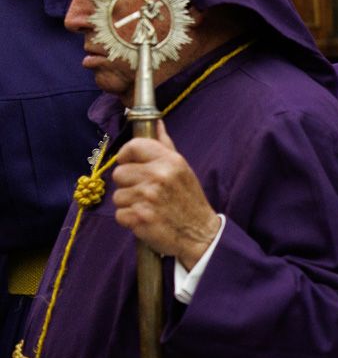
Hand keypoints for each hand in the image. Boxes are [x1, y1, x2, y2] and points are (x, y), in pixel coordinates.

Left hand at [111, 124, 221, 268]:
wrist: (200, 234)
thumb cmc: (189, 200)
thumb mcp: (183, 170)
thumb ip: (165, 146)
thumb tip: (156, 123)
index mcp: (170, 161)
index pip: (133, 146)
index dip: (127, 156)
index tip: (131, 165)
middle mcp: (159, 176)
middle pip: (119, 173)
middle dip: (128, 184)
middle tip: (146, 193)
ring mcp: (148, 197)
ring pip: (117, 195)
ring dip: (129, 204)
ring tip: (148, 207)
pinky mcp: (139, 218)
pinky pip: (119, 214)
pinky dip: (129, 220)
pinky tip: (145, 219)